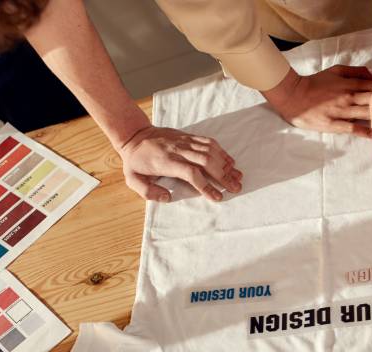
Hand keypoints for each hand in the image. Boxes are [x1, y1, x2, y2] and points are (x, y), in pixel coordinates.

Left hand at [119, 125, 242, 201]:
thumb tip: (168, 198)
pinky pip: (208, 142)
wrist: (134, 134)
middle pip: (206, 161)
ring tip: (238, 176)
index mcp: (166, 162)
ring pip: (210, 150)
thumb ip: (149, 192)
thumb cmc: (135, 161)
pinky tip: (230, 161)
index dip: (206, 186)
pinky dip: (221, 152)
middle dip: (223, 176)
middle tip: (236, 188)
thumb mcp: (133, 179)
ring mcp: (184, 141)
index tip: (217, 197)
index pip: (191, 173)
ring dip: (226, 164)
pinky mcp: (188, 136)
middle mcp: (178, 150)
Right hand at [263, 65, 371, 136]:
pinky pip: (354, 129)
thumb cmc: (315, 82)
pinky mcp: (334, 124)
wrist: (293, 96)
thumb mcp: (335, 70)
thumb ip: (354, 71)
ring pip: (367, 116)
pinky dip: (367, 132)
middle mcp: (348, 98)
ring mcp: (342, 112)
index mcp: (349, 84)